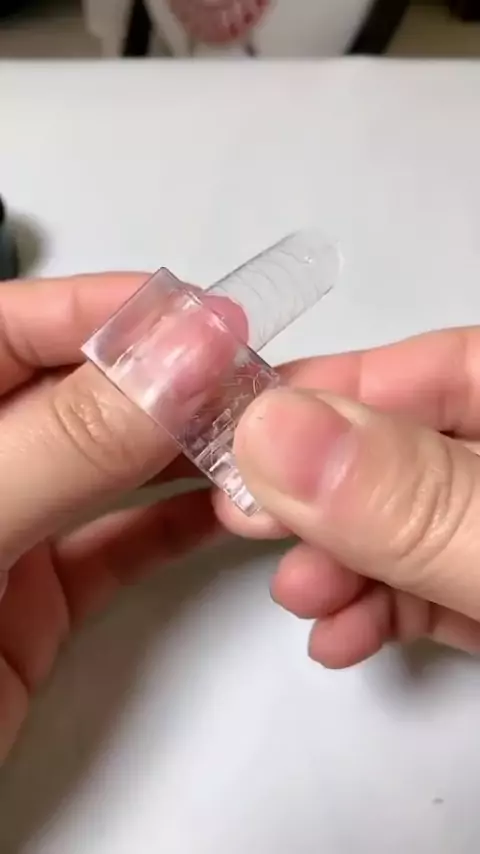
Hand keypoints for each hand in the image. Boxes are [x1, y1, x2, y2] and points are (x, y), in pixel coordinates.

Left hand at [0, 273, 215, 762]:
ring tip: (255, 447)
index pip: (24, 324)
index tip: (210, 320)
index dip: (122, 314)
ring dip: (187, 457)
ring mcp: (9, 525)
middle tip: (251, 384)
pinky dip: (177, 528)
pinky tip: (225, 510)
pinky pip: (121, 544)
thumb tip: (180, 357)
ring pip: (113, 469)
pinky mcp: (39, 594)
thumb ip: (71, 439)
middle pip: (86, 393)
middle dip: (172, 384)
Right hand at [216, 328, 479, 668]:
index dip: (337, 390)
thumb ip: (410, 500)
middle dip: (322, 489)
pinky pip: (429, 584)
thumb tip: (275, 434)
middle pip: (406, 449)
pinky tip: (342, 634)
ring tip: (300, 593)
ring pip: (407, 523)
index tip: (246, 427)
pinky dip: (378, 607)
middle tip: (248, 513)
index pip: (439, 366)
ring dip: (339, 558)